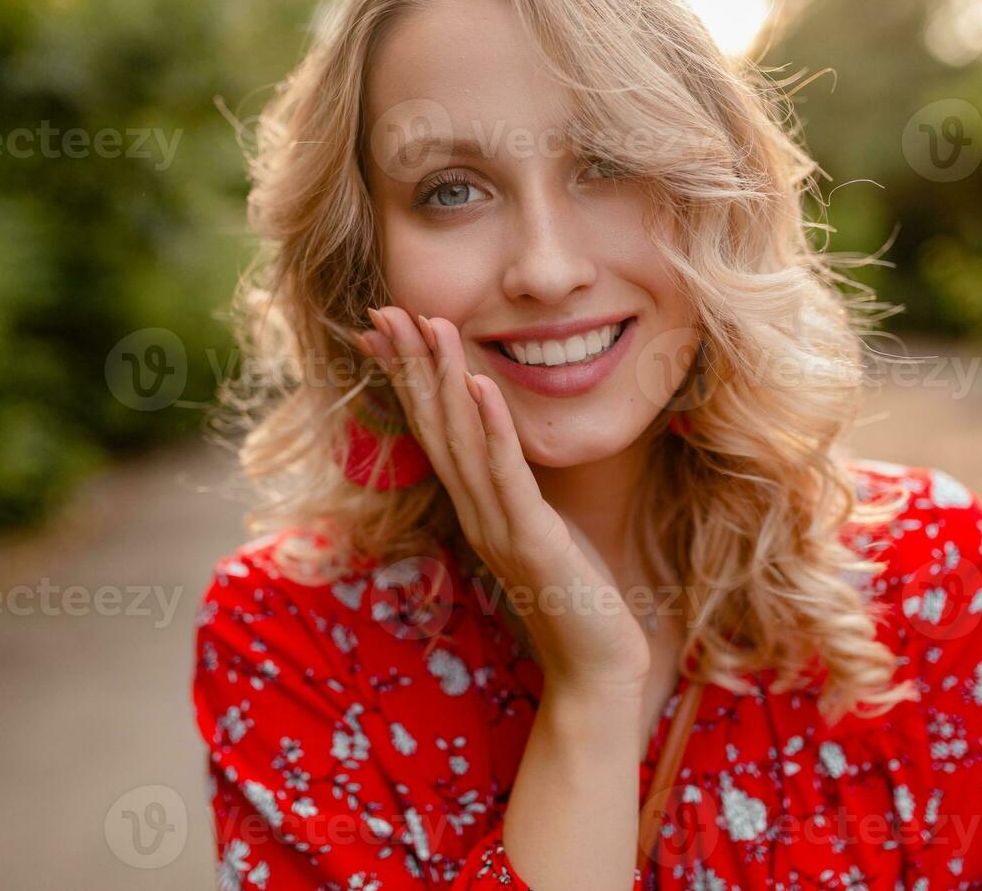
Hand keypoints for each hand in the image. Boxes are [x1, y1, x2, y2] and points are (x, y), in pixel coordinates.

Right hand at [354, 306, 651, 694]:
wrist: (596, 672)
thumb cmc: (578, 601)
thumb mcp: (543, 531)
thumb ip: (520, 492)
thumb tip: (508, 453)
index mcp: (476, 509)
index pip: (434, 431)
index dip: (409, 377)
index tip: (390, 328)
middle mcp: (475, 514)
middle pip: (433, 428)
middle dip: (410, 365)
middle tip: (385, 310)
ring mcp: (498, 528)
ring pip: (461, 442)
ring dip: (443, 379)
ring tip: (430, 325)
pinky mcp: (531, 541)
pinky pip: (506, 474)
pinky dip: (492, 425)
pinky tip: (479, 383)